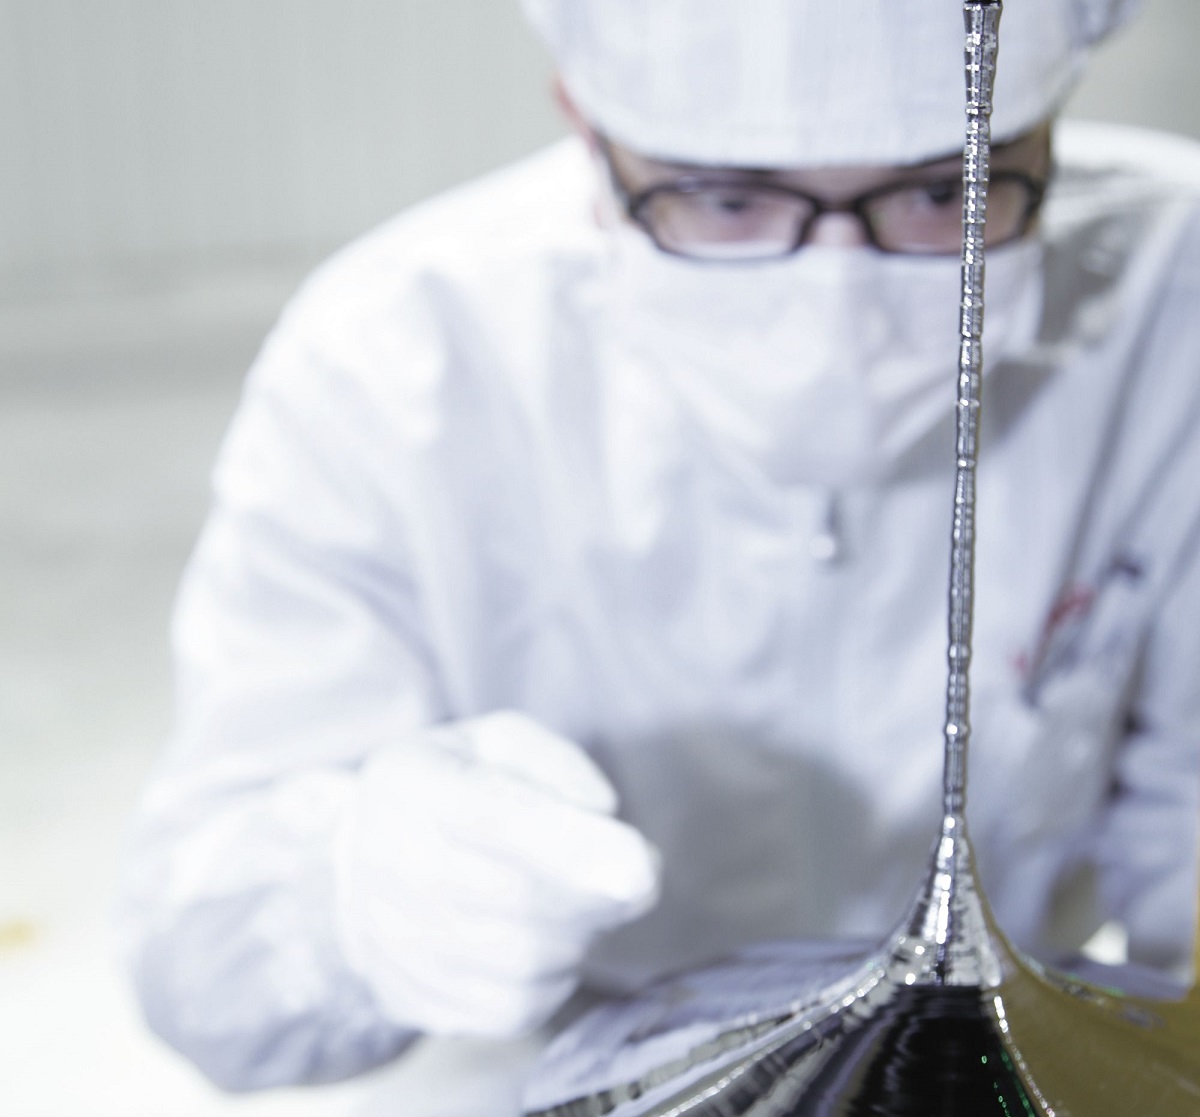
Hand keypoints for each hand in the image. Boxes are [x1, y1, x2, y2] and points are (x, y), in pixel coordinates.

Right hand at [334, 711, 659, 1037]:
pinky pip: (510, 1009)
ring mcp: (387, 939)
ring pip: (520, 962)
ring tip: (577, 903)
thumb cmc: (457, 786)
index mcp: (408, 780)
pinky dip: (551, 981)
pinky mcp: (407, 997)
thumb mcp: (500, 741)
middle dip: (596, 895)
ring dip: (577, 936)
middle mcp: (384, 859)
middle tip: (635, 876)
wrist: (369, 853)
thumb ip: (554, 764)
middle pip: (516, 898)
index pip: (492, 816)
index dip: (571, 845)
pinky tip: (545, 944)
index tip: (644, 870)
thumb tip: (599, 812)